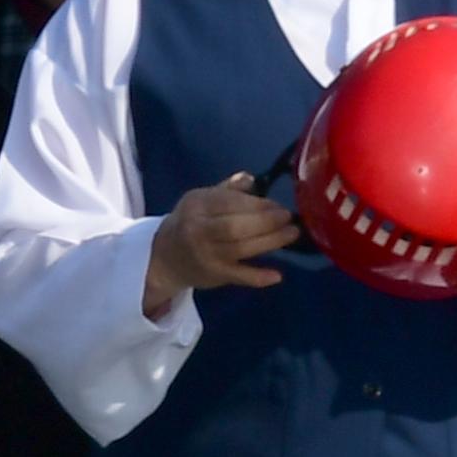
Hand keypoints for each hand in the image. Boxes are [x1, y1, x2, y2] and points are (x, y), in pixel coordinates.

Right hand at [144, 174, 297, 317]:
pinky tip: (277, 275)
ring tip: (291, 234)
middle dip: (266, 221)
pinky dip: (257, 277)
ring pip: (241, 249)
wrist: (164, 259)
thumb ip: (227, 190)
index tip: (277, 204)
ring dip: (270, 241)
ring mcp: (206, 255)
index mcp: (197, 206)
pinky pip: (238, 277)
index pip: (230, 202)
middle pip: (235, 226)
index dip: (256, 203)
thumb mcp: (200, 200)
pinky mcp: (214, 276)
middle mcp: (199, 230)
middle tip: (288, 218)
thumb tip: (251, 179)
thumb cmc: (189, 223)